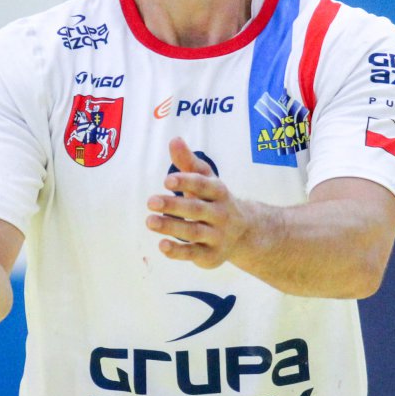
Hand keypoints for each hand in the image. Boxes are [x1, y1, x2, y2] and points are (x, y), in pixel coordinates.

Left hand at [146, 137, 253, 268]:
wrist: (245, 233)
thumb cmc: (215, 201)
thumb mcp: (206, 180)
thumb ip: (188, 162)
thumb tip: (174, 140)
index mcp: (219, 192)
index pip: (203, 185)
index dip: (186, 182)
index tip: (167, 180)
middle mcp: (220, 214)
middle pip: (196, 209)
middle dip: (173, 206)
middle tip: (150, 201)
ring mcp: (217, 236)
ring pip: (194, 232)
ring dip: (171, 227)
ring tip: (149, 221)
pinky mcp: (211, 256)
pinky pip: (194, 254)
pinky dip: (178, 251)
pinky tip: (162, 245)